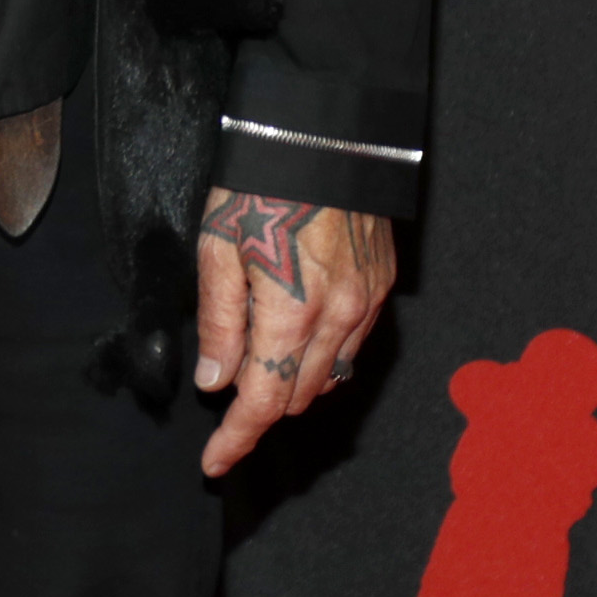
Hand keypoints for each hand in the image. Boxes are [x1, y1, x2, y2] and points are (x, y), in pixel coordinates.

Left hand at [191, 188, 393, 476]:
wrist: (323, 132)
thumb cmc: (260, 183)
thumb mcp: (217, 247)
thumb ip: (220, 320)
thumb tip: (216, 380)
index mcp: (291, 315)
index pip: (264, 402)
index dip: (237, 439)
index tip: (214, 463)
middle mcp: (338, 319)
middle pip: (298, 396)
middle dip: (260, 407)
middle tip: (226, 394)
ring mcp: (367, 303)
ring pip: (329, 375)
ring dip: (293, 382)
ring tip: (258, 361)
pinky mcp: (381, 284)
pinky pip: (353, 344)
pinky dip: (323, 354)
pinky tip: (298, 335)